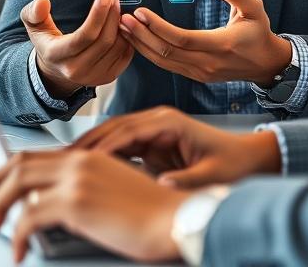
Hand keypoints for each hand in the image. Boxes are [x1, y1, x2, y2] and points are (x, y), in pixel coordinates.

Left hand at [0, 148, 187, 263]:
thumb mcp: (115, 189)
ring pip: (17, 184)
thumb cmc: (153, 212)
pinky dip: (16, 235)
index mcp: (90, 156)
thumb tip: (55, 201)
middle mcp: (80, 161)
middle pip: (20, 163)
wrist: (174, 219)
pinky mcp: (75, 202)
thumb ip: (86, 186)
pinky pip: (28, 217)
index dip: (11, 169)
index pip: (38, 154)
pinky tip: (19, 250)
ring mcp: (77, 179)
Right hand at [21, 0, 133, 98]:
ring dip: (121, 25)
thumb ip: (33, 13)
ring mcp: (93, 76)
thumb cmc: (48, 42)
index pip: (84, 35)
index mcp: (57, 55)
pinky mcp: (108, 77)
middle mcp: (75, 70)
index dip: (98, 14)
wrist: (57, 71)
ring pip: (117, 47)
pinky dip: (127, 37)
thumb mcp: (35, 27)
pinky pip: (125, 54)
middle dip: (112, 15)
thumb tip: (42, 1)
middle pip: (104, 40)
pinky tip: (121, 24)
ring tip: (117, 7)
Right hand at [75, 105, 281, 187]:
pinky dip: (103, 156)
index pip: (128, 130)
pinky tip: (87, 169)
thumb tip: (161, 186)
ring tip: (64, 165)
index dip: (103, 146)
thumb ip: (186, 180)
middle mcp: (158, 120)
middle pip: (114, 128)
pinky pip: (121, 146)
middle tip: (60, 161)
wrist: (248, 157)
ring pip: (113, 136)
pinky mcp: (153, 141)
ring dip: (91, 149)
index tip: (81, 161)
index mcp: (170, 122)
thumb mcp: (212, 174)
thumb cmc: (233, 163)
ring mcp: (154, 129)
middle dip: (87, 144)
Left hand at [118, 0, 291, 86]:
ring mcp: (201, 73)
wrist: (267, 64)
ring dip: (141, 45)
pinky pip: (169, 66)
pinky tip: (139, 40)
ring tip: (123, 28)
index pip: (182, 39)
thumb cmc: (260, 32)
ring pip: (164, 62)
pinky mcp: (197, 76)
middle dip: (141, 35)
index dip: (158, 27)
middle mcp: (208, 63)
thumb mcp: (254, 6)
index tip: (140, 12)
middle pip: (166, 52)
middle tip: (122, 19)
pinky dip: (150, 53)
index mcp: (222, 45)